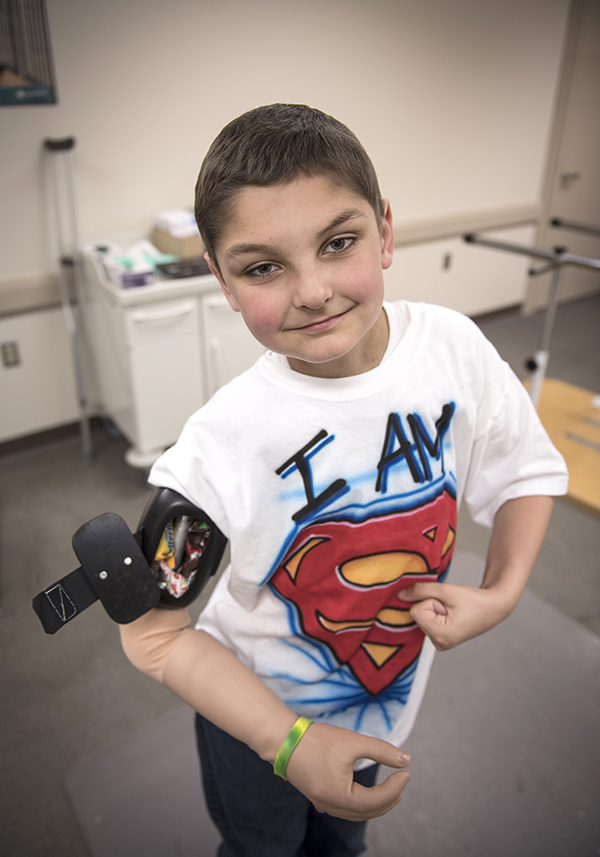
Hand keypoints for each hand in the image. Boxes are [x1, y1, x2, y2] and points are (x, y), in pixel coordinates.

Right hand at [285, 722, 410, 819]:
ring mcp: (323, 804)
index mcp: (340, 796)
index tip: (407, 772)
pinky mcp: (318, 797)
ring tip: (391, 790)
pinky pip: (344, 809)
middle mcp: (331, 806)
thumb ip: (381, 750)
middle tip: (402, 781)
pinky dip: (360, 804)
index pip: (377, 800)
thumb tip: (406, 760)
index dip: (395, 787)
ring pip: (356, 814)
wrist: (282, 739)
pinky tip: (365, 796)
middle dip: (388, 799)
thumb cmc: (317, 739)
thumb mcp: (352, 742)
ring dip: (375, 804)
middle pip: (367, 812)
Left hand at [401, 581, 511, 650]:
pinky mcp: (440, 639)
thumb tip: (399, 596)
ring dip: (434, 609)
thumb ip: (420, 590)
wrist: (493, 608)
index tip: (449, 604)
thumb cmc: (473, 599)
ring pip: (421, 617)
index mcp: (441, 636)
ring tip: (453, 611)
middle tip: (452, 607)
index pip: (416, 610)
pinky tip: (450, 615)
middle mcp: (438, 644)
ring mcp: (439, 644)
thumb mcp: (446, 590)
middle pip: (417, 614)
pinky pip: (425, 620)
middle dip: (432, 604)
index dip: (431, 600)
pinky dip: (435, 613)